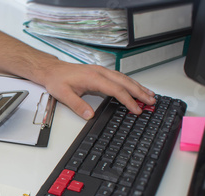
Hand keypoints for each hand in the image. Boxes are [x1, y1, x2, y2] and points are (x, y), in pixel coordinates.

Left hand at [40, 60, 155, 119]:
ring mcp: (101, 71)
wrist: (52, 70)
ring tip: (150, 95)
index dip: (128, 100)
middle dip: (139, 92)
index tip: (136, 109)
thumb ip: (78, 105)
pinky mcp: (100, 72)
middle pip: (125, 82)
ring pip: (124, 78)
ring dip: (137, 86)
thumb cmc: (57, 81)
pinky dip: (130, 83)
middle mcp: (100, 72)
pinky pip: (119, 77)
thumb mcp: (64, 95)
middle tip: (152, 101)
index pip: (116, 90)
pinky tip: (136, 88)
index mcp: (94, 78)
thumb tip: (90, 116)